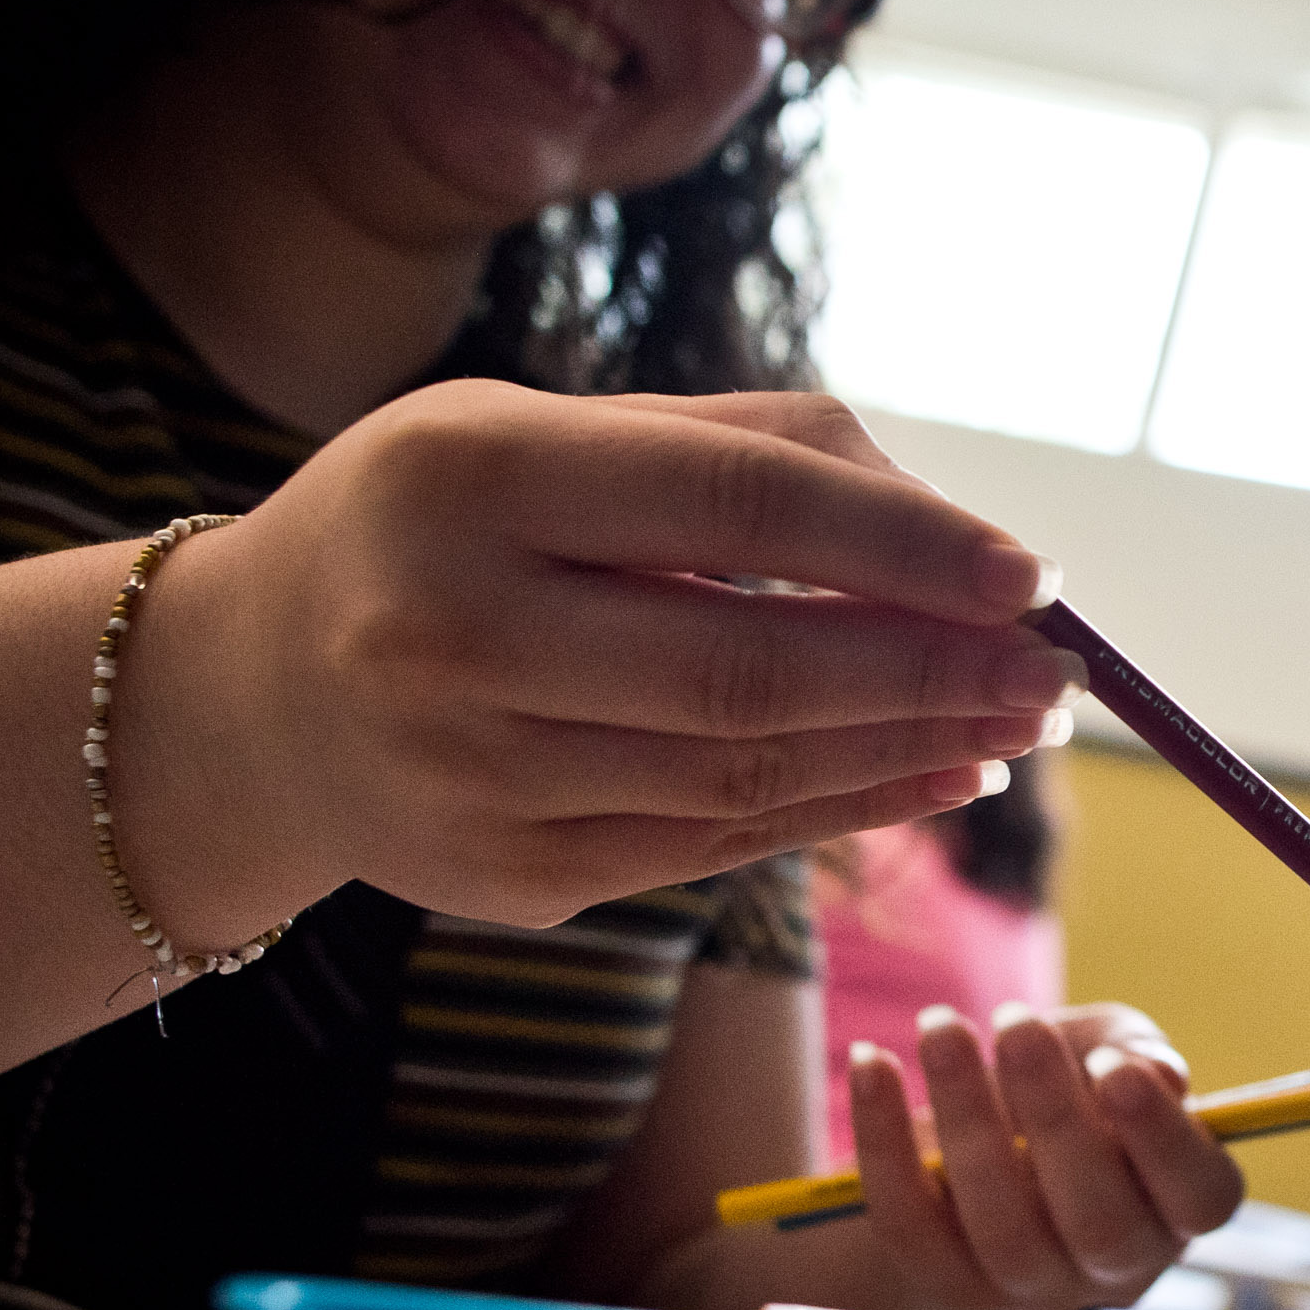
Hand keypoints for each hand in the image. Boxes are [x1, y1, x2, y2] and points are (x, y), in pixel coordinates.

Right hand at [140, 379, 1079, 931]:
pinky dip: (845, 814)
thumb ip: (751, 454)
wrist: (249, 690)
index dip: (903, 548)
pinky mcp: (502, 875)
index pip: (735, 508)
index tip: (1031, 576)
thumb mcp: (555, 434)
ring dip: (912, 753)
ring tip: (1018, 725)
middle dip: (937, 675)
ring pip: (747, 776)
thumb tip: (960, 536)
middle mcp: (453, 629)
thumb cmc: (446, 521)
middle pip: (753, 668)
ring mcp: (469, 773)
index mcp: (473, 478)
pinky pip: (715, 847)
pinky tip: (934, 779)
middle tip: (1059, 675)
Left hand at [839, 1002, 1244, 1309]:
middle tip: (1016, 1022)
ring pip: (1002, 1225)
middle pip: (1097, 1220)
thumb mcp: (1114, 1049)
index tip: (1115, 1066)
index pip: (1201, 1198)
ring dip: (966, 1116)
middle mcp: (1115, 1267)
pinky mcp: (948, 1283)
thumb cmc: (1074, 1083)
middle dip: (1054, 1116)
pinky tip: (872, 1060)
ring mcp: (1030, 1287)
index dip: (1162, 1137)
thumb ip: (1139, 1051)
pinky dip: (882, 1140)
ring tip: (941, 1026)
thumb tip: (1157, 1072)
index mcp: (1178, 1210)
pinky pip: (909, 1224)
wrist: (987, 1137)